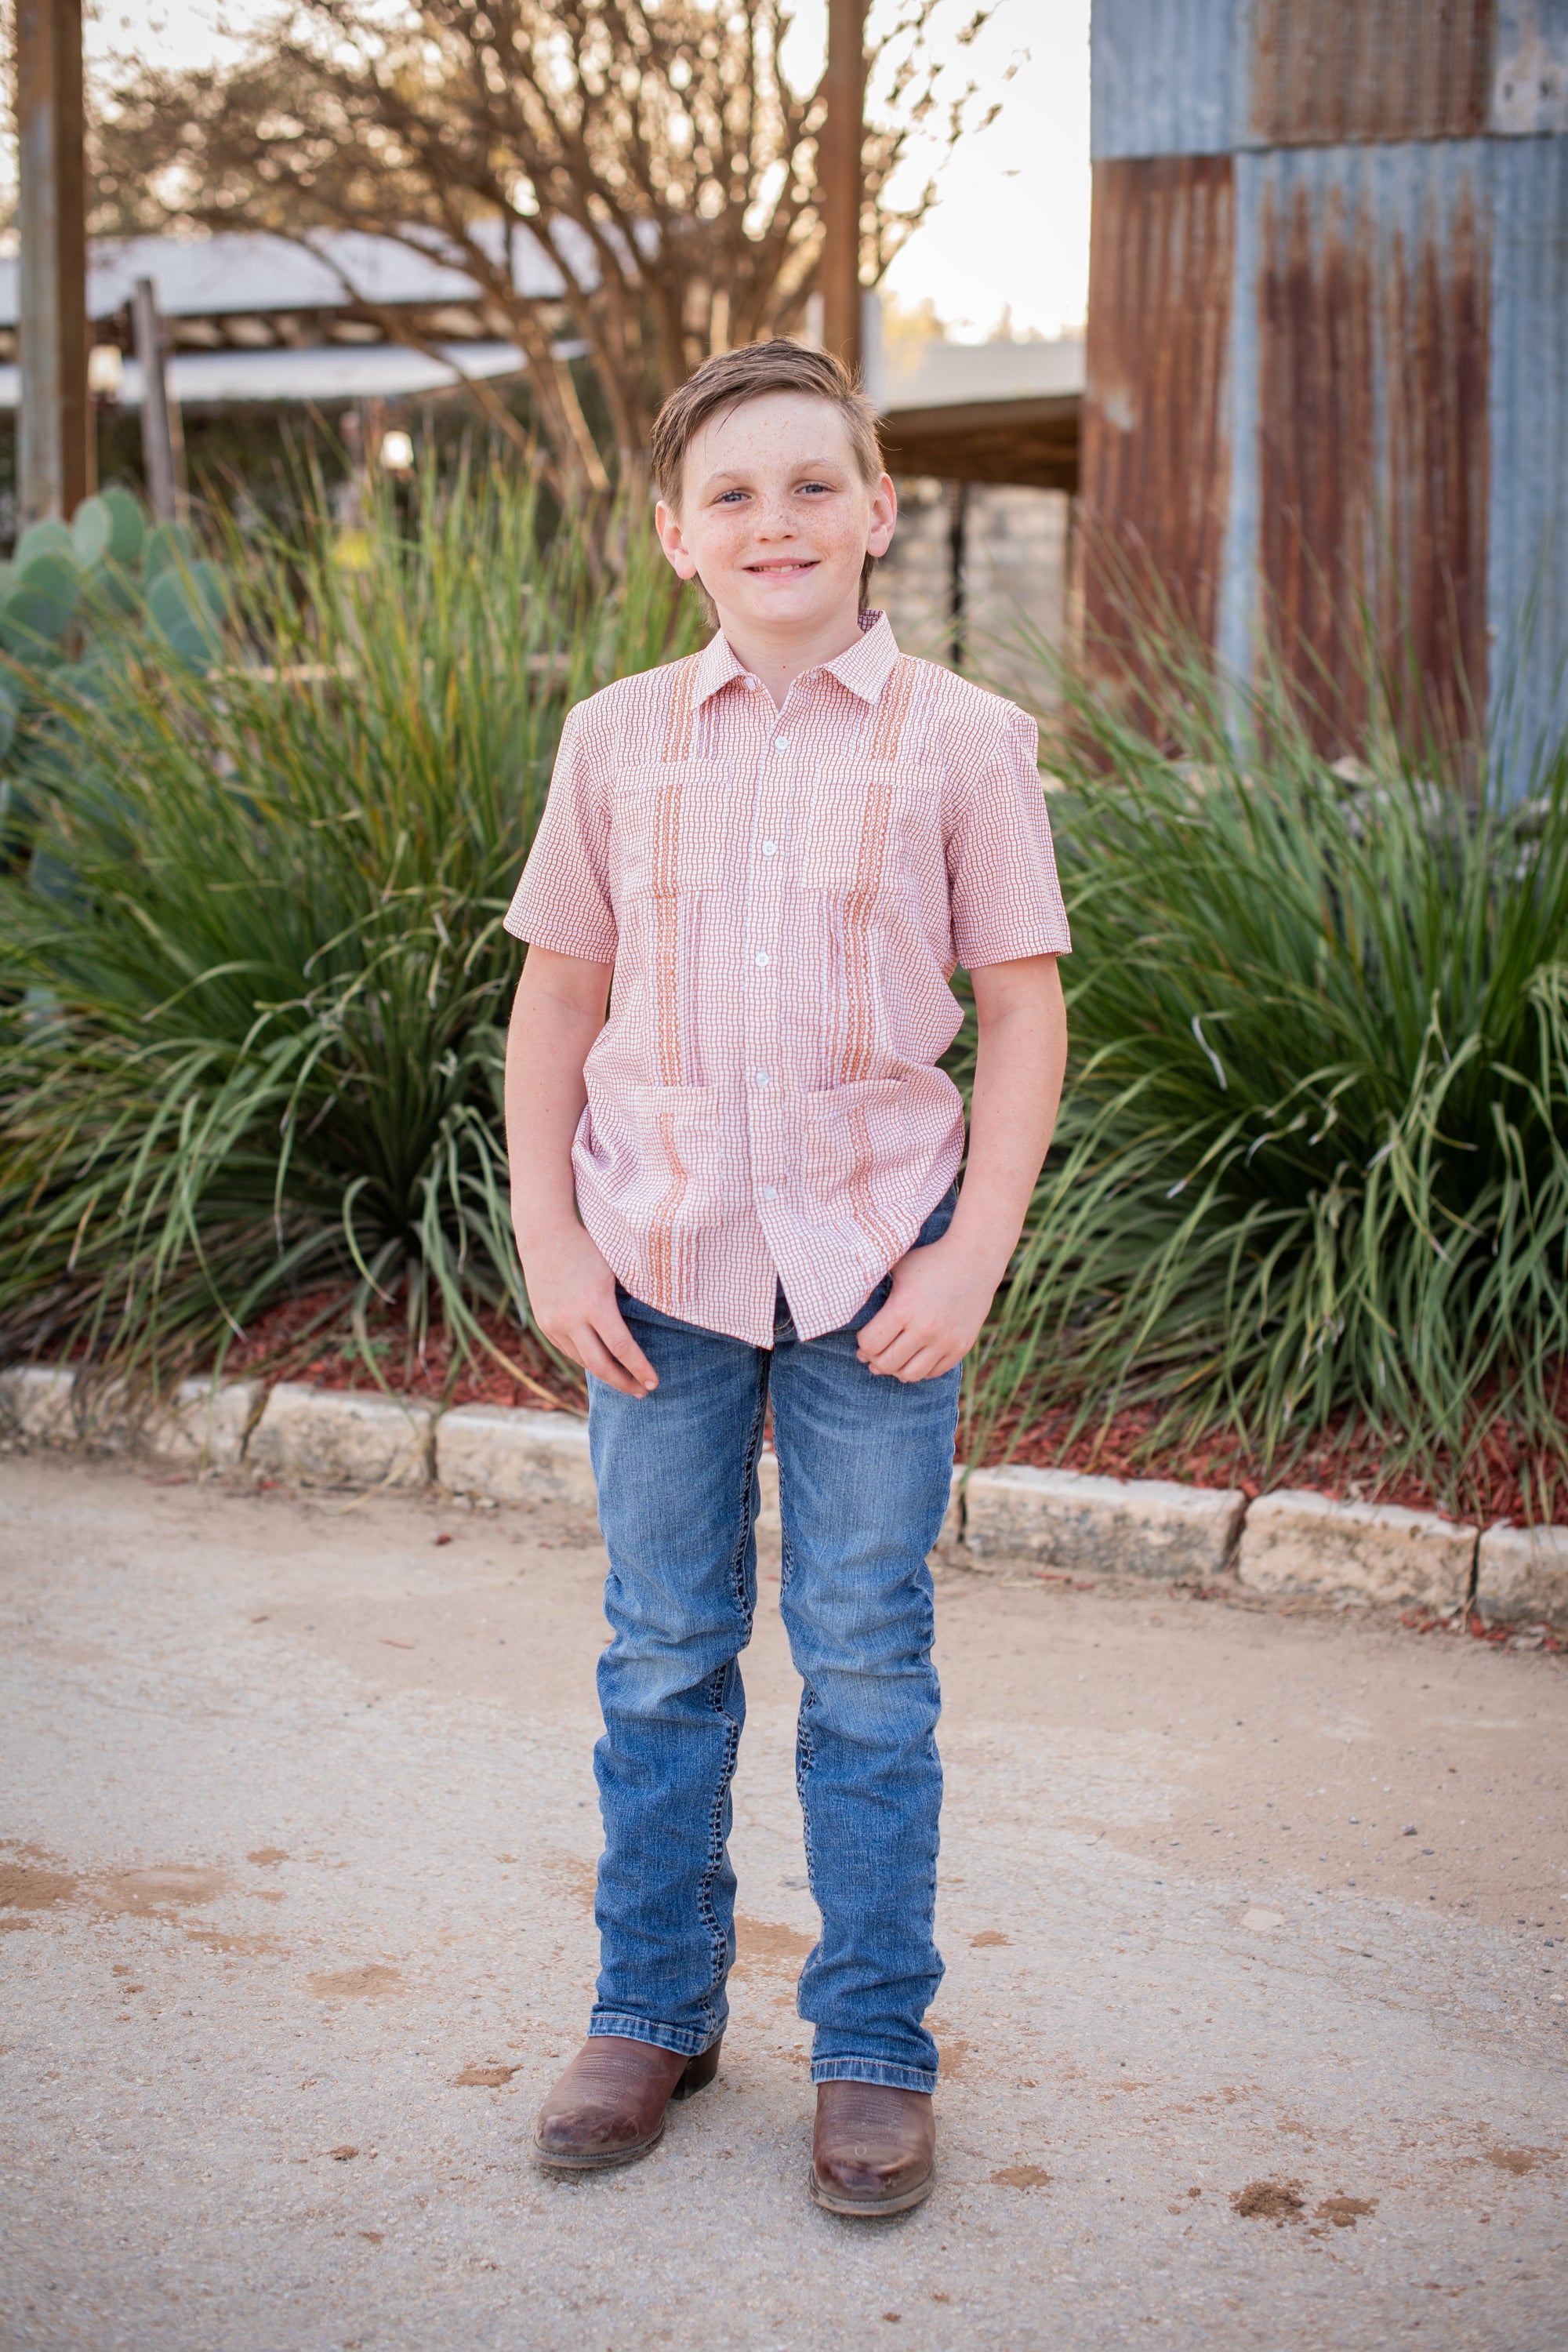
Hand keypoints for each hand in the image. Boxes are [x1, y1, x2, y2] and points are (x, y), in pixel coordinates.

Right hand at [517, 1217, 657, 1398]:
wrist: (544, 1235)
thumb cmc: (588, 1247)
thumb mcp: (615, 1268)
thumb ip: (630, 1298)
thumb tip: (658, 1322)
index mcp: (595, 1303)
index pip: (622, 1347)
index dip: (640, 1368)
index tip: (654, 1382)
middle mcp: (571, 1319)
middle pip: (600, 1365)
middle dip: (624, 1382)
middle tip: (643, 1392)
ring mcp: (554, 1324)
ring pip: (583, 1361)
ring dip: (606, 1374)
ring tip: (625, 1380)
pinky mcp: (545, 1324)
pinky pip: (569, 1350)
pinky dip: (587, 1359)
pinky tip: (602, 1361)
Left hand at [854, 1231, 1000, 1382]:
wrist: (975, 1259)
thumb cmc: (930, 1260)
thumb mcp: (897, 1267)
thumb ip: (875, 1288)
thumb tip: (848, 1302)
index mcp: (903, 1308)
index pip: (870, 1344)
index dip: (862, 1345)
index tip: (863, 1340)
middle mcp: (925, 1329)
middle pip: (887, 1364)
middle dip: (874, 1361)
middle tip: (872, 1356)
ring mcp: (945, 1340)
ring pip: (910, 1375)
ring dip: (896, 1370)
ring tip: (892, 1360)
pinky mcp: (961, 1346)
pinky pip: (934, 1373)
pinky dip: (920, 1370)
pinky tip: (914, 1358)